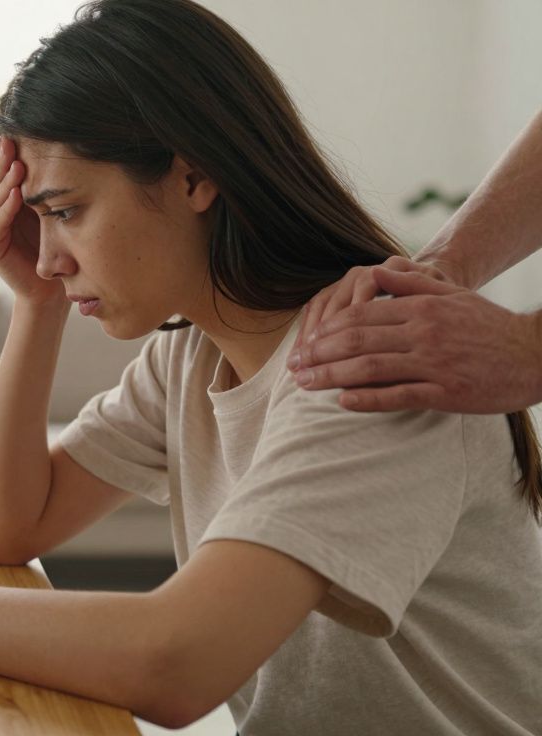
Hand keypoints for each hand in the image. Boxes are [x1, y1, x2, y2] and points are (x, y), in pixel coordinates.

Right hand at [0, 137, 63, 305]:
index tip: (14, 132)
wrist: (50, 288)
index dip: (5, 155)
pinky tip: (15, 194)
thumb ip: (38, 187)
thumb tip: (39, 155)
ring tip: (15, 164)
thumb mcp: (48, 209)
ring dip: (4, 182)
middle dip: (2, 161)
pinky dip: (5, 208)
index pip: (1, 174)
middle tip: (9, 139)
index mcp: (3, 203)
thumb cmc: (53, 247)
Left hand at [290, 267, 541, 412]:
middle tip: (293, 366)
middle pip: (357, 341)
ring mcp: (435, 363)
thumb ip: (411, 284)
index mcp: (421, 308)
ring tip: (306, 384)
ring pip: (371, 368)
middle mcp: (424, 332)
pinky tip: (343, 402)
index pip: (360, 316)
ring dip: (332, 377)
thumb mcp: (452, 295)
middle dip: (319, 354)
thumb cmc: (489, 326)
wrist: (536, 355)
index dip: (326, 331)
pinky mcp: (447, 392)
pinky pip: (399, 396)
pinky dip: (368, 399)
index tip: (305, 344)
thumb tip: (374, 271)